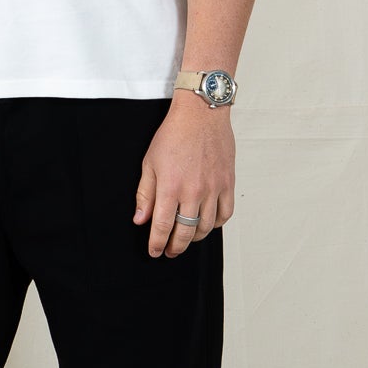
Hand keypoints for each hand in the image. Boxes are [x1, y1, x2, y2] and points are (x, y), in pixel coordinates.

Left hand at [134, 96, 235, 258]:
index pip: (162, 226)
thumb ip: (145, 194)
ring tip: (187, 238)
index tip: (155, 251)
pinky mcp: (228, 183)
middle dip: (176, 247)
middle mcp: (193, 191)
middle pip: (185, 232)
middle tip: (170, 251)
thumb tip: (140, 220)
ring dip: (195, 238)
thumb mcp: (149, 163)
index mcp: (170, 187)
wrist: (201, 115)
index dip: (157, 243)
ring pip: (206, 227)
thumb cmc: (173, 135)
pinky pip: (225, 214)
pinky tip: (206, 223)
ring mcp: (213, 188)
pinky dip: (215, 224)